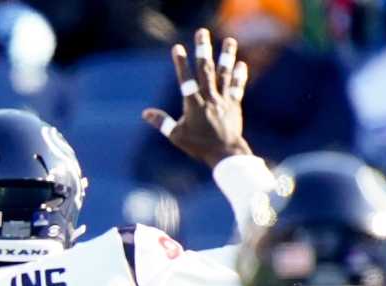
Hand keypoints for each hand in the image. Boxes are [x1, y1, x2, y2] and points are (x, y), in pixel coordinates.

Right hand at [143, 27, 251, 168]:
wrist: (224, 153)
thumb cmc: (197, 146)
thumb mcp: (176, 136)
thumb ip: (162, 122)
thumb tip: (145, 113)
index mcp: (193, 106)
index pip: (185, 81)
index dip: (181, 64)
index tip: (177, 48)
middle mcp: (209, 99)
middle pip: (205, 71)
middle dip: (203, 50)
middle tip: (201, 33)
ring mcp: (222, 100)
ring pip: (224, 75)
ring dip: (226, 56)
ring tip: (229, 40)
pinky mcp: (233, 105)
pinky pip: (236, 88)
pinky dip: (239, 76)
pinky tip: (240, 64)